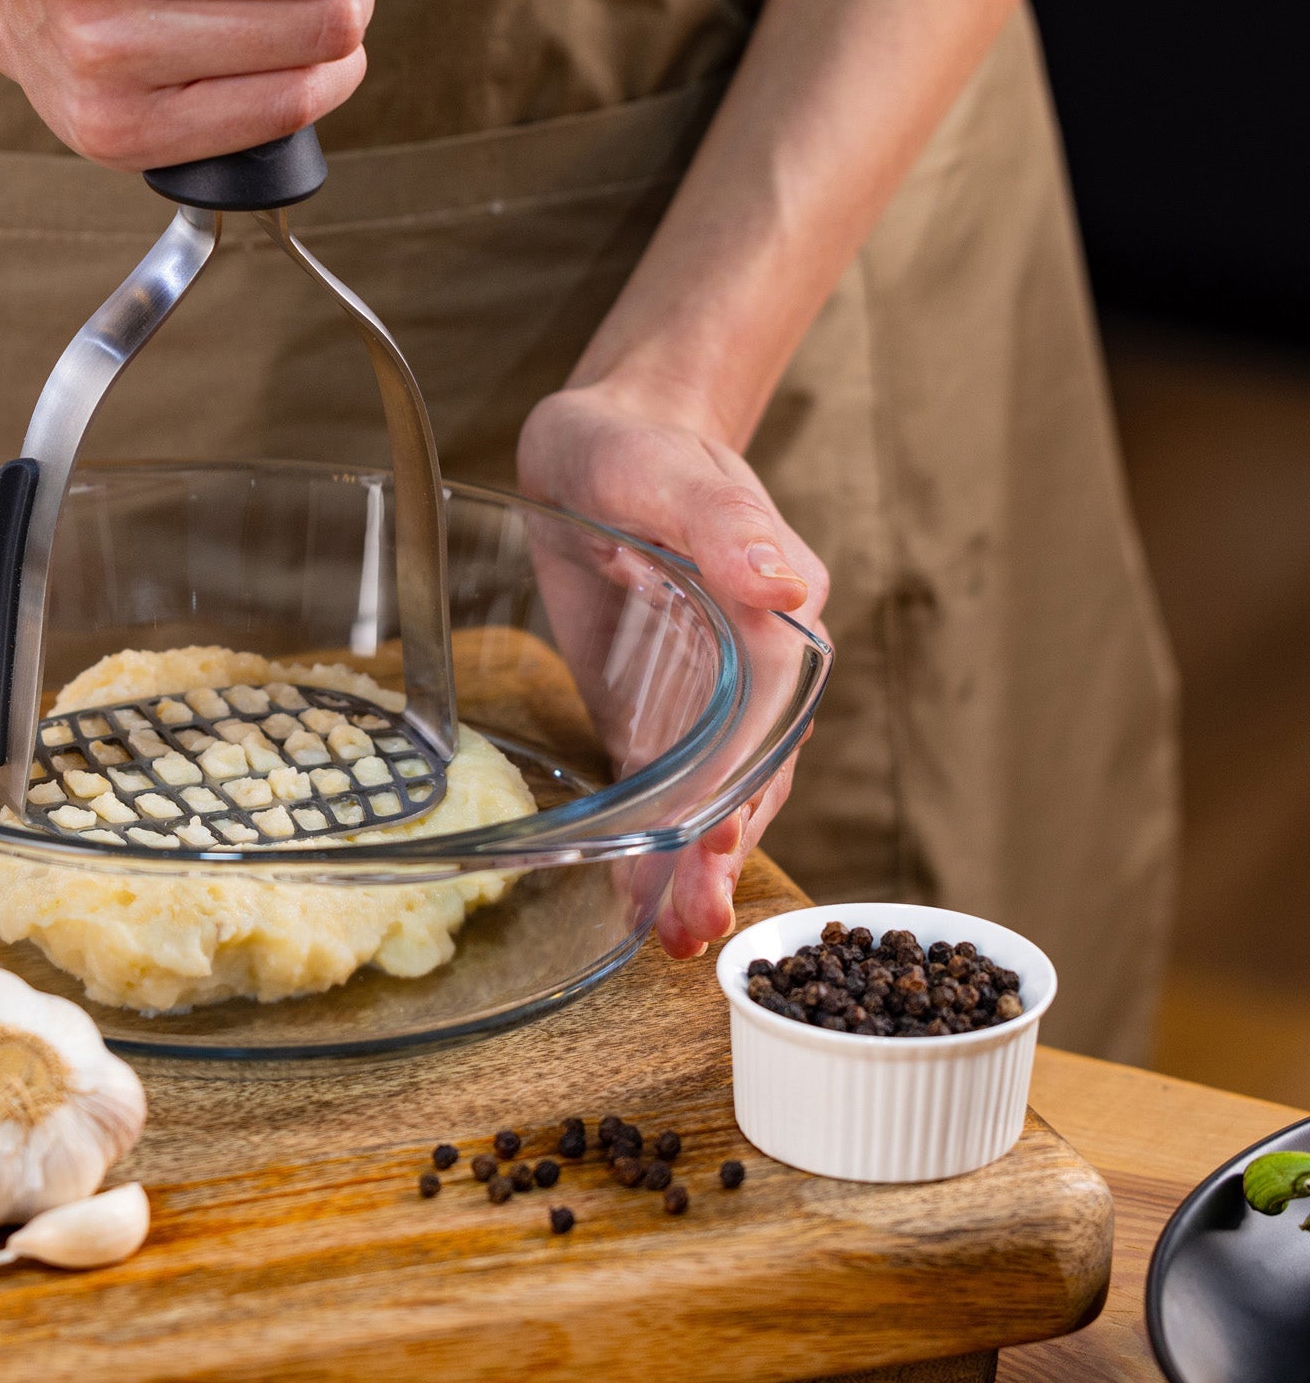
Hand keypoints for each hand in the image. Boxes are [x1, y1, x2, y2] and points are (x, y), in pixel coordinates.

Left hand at [517, 380, 830, 958]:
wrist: (601, 443)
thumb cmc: (644, 448)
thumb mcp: (674, 473)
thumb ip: (727, 526)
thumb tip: (781, 581)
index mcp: (778, 620)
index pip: (772, 716)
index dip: (748, 782)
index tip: (726, 840)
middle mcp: (754, 677)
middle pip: (749, 778)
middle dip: (723, 854)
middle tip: (697, 925)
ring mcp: (705, 707)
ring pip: (712, 802)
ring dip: (694, 872)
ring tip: (674, 939)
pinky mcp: (655, 719)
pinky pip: (664, 794)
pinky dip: (652, 850)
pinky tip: (635, 907)